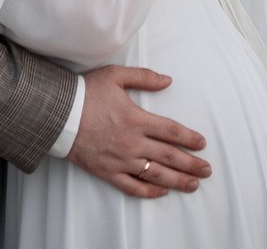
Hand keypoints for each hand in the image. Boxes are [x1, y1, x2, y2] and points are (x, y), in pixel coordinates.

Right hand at [69, 67, 209, 199]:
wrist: (60, 114)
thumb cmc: (87, 92)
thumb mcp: (115, 75)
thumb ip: (144, 77)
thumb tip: (168, 80)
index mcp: (136, 119)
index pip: (170, 131)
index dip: (189, 138)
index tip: (202, 144)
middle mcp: (132, 142)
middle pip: (168, 156)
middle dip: (190, 164)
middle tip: (207, 170)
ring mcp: (121, 160)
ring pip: (155, 174)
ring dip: (177, 180)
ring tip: (193, 184)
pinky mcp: (108, 172)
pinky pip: (133, 186)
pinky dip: (149, 191)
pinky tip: (162, 191)